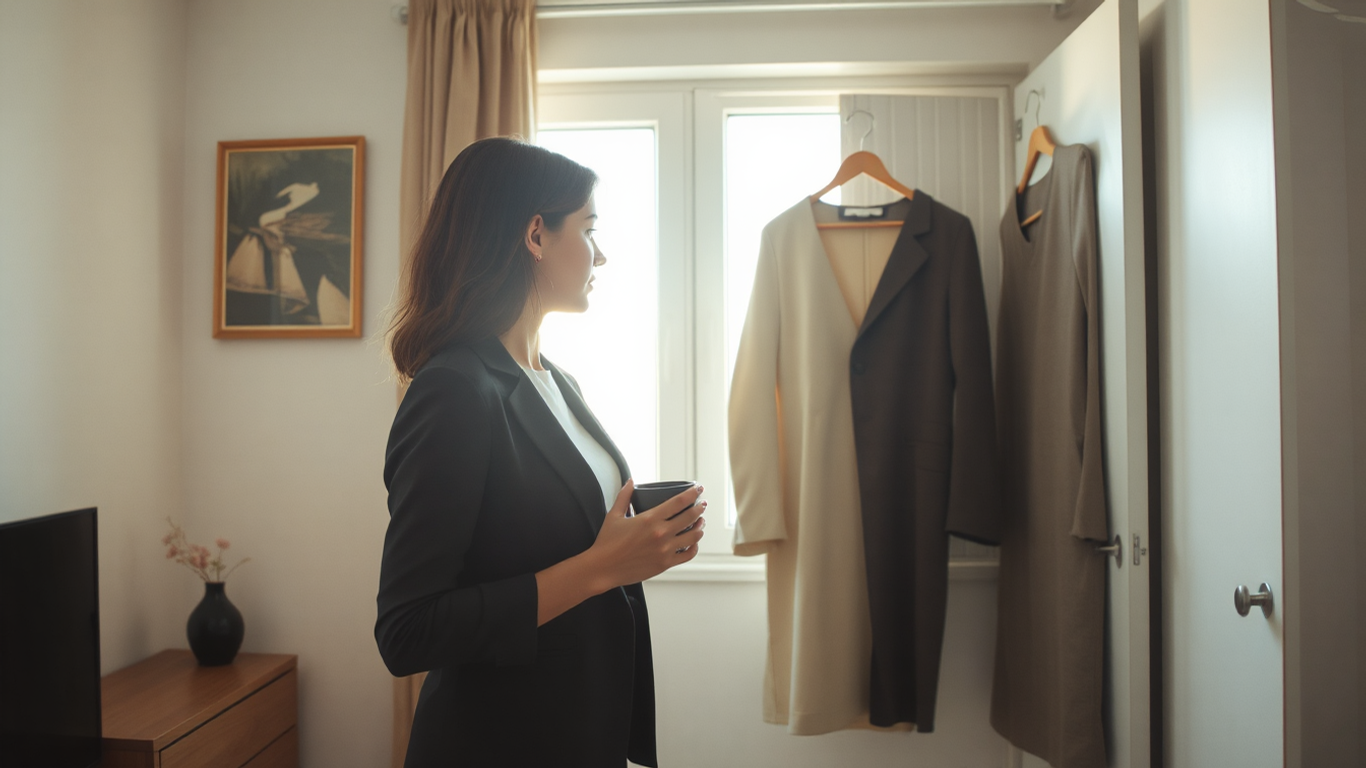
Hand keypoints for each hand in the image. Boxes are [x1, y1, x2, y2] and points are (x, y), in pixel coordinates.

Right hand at [586, 480, 706, 587]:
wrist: (603, 568)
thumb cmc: (607, 543)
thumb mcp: (614, 515)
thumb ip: (624, 496)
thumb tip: (630, 481)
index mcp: (650, 519)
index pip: (679, 502)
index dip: (692, 493)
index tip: (699, 489)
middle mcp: (661, 533)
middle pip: (690, 517)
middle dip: (699, 508)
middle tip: (702, 504)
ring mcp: (665, 550)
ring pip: (693, 536)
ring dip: (700, 527)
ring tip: (700, 522)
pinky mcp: (665, 564)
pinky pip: (688, 554)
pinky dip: (694, 547)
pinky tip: (693, 542)